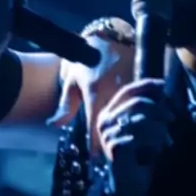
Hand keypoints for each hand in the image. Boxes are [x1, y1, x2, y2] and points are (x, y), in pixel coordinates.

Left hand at [48, 30, 134, 154]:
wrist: (107, 37)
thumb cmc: (84, 60)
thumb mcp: (71, 82)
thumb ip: (65, 106)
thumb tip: (54, 126)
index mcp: (95, 92)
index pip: (95, 125)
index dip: (95, 143)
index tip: (96, 158)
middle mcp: (114, 92)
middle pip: (115, 124)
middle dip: (112, 140)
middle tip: (109, 155)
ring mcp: (130, 87)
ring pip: (129, 115)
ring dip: (125, 129)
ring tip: (123, 144)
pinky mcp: (141, 83)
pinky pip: (139, 104)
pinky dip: (136, 115)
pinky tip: (135, 125)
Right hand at [96, 79, 173, 195]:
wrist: (129, 186)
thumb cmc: (139, 156)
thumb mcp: (143, 129)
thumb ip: (147, 110)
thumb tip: (163, 90)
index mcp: (109, 113)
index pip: (127, 91)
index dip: (146, 85)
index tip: (164, 85)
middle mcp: (104, 121)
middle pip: (137, 103)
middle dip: (158, 109)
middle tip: (172, 117)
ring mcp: (107, 134)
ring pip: (141, 119)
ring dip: (158, 129)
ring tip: (165, 140)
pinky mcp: (114, 146)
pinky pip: (141, 136)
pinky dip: (153, 143)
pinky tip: (154, 153)